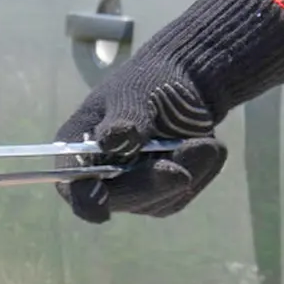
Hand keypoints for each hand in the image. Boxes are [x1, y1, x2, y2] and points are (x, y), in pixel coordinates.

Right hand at [57, 0, 283, 222]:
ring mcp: (131, 190)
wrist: (183, 83)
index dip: (86, 200)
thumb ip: (123, 121)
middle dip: (156, 180)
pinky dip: (201, 170)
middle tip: (195, 151)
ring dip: (189, 170)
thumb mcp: (134, 94)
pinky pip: (184, 195)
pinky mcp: (162, 195)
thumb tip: (112, 142)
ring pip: (159, 201)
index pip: (74, 189)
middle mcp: (100, 178)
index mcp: (76, 151)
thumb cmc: (147, 82)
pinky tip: (208, 145)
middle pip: (122, 200)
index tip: (102, 202)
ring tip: (208, 140)